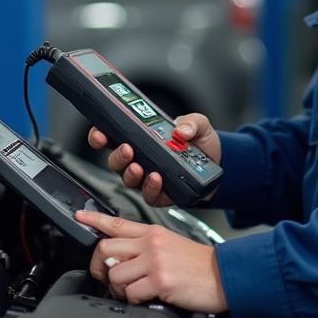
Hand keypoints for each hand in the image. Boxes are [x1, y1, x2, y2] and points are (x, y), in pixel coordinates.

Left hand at [76, 209, 227, 312]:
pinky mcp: (159, 280)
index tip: (80, 216)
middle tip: (105, 278)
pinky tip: (146, 298)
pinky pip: (130, 293)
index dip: (94, 219)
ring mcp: (154, 261)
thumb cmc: (198, 263)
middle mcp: (150, 243)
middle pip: (105, 248)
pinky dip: (133, 300)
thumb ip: (146, 246)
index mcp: (152, 232)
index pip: (117, 222)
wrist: (223, 274)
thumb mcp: (171, 244)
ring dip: (118, 289)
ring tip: (132, 292)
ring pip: (114, 274)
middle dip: (99, 267)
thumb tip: (122, 258)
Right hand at [87, 113, 221, 206]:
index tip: (99, 133)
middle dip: (117, 156)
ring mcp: (148, 177)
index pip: (112, 136)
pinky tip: (157, 179)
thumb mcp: (198, 124)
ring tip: (139, 167)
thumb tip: (181, 130)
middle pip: (116, 161)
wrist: (218, 164)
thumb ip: (191, 122)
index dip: (100, 135)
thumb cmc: (200, 142)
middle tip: (127, 149)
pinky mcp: (160, 194)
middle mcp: (140, 158)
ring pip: (128, 179)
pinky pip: (148, 195)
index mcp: (141, 138)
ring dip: (131, 173)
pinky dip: (150, 187)